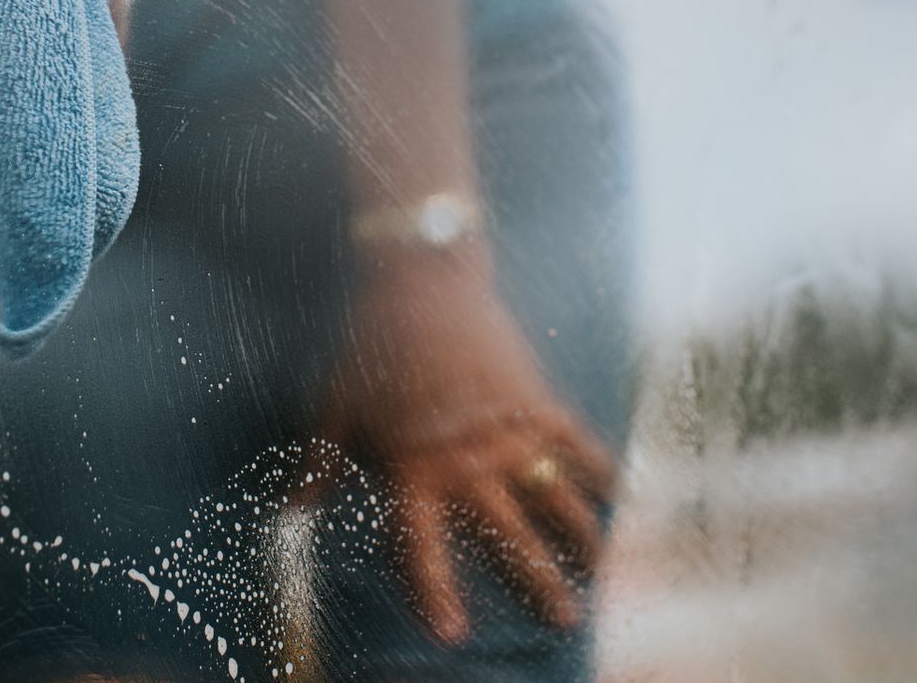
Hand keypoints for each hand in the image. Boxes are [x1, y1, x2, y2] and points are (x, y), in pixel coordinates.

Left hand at [315, 242, 614, 642]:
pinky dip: (603, 471)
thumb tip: (294, 509)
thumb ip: (320, 461)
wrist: (422, 282)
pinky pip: (578, 445)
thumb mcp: (335, 404)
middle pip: (510, 537)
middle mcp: (466, 461)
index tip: (453, 633)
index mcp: (413, 468)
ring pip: (555, 500)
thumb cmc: (371, 345)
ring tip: (601, 574)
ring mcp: (508, 432)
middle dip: (540, 582)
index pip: (424, 546)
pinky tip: (622, 498)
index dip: (437, 591)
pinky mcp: (536, 401)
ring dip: (581, 539)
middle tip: (563, 620)